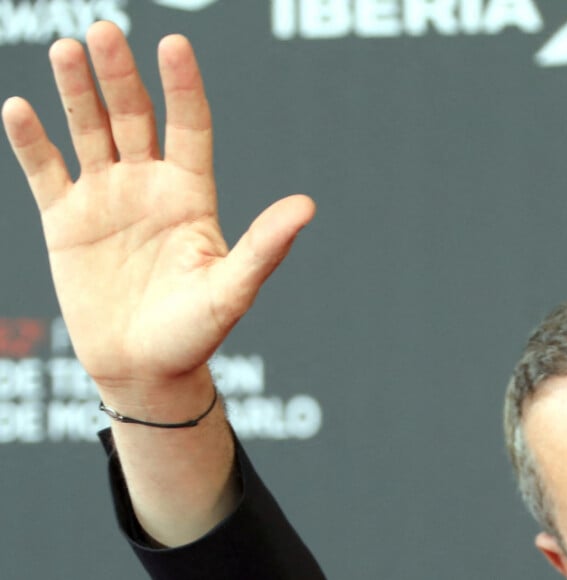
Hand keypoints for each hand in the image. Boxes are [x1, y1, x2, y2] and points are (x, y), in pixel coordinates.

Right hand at [2, 21, 314, 392]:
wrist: (143, 366)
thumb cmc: (193, 332)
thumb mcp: (230, 289)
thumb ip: (264, 247)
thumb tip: (308, 206)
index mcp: (190, 195)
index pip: (189, 126)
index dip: (182, 86)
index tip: (174, 44)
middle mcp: (149, 187)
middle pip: (134, 117)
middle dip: (120, 76)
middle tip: (103, 33)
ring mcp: (106, 200)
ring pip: (88, 132)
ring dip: (76, 92)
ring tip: (66, 51)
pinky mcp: (66, 221)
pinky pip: (46, 171)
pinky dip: (31, 142)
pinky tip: (19, 109)